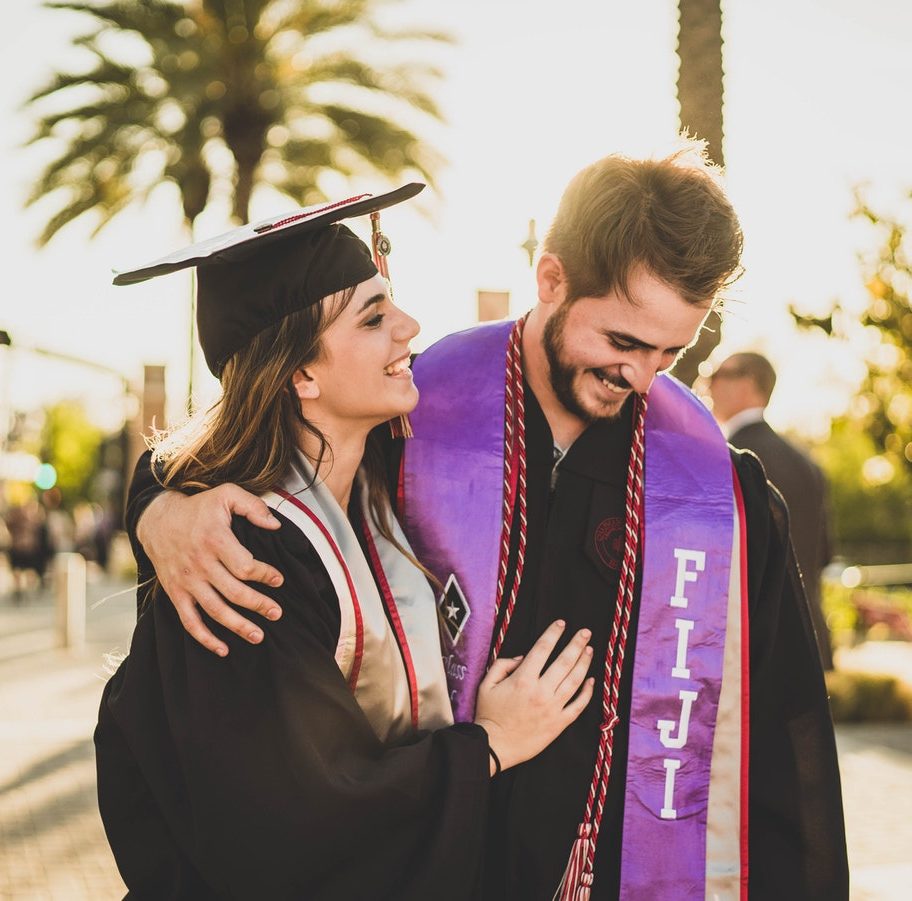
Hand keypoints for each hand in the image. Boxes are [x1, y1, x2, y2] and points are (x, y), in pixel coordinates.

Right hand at [137, 485, 284, 655]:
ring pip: (215, 610)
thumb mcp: (226, 495)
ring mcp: (187, 581)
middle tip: (277, 613)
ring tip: (258, 636)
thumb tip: (276, 524)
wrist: (157, 519)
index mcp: (215, 540)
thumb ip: (253, 506)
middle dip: (258, 605)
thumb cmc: (199, 508)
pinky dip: (205, 638)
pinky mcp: (176, 593)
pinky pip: (189, 621)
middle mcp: (200, 564)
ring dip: (238, 626)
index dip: (264, 575)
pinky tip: (223, 649)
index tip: (279, 580)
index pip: (244, 566)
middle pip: (233, 592)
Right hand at [474, 620, 594, 772]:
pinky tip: (592, 681)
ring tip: (590, 650)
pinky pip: (578, 706)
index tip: (561, 623)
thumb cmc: (489, 714)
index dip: (553, 633)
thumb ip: (503, 665)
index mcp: (523, 679)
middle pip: (564, 661)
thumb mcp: (487, 684)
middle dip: (576, 644)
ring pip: (574, 681)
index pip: (542, 649)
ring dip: (584, 663)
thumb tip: (523, 656)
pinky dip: (587, 692)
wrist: (494, 747)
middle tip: (585, 632)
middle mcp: (541, 691)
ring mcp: (552, 708)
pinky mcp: (559, 724)